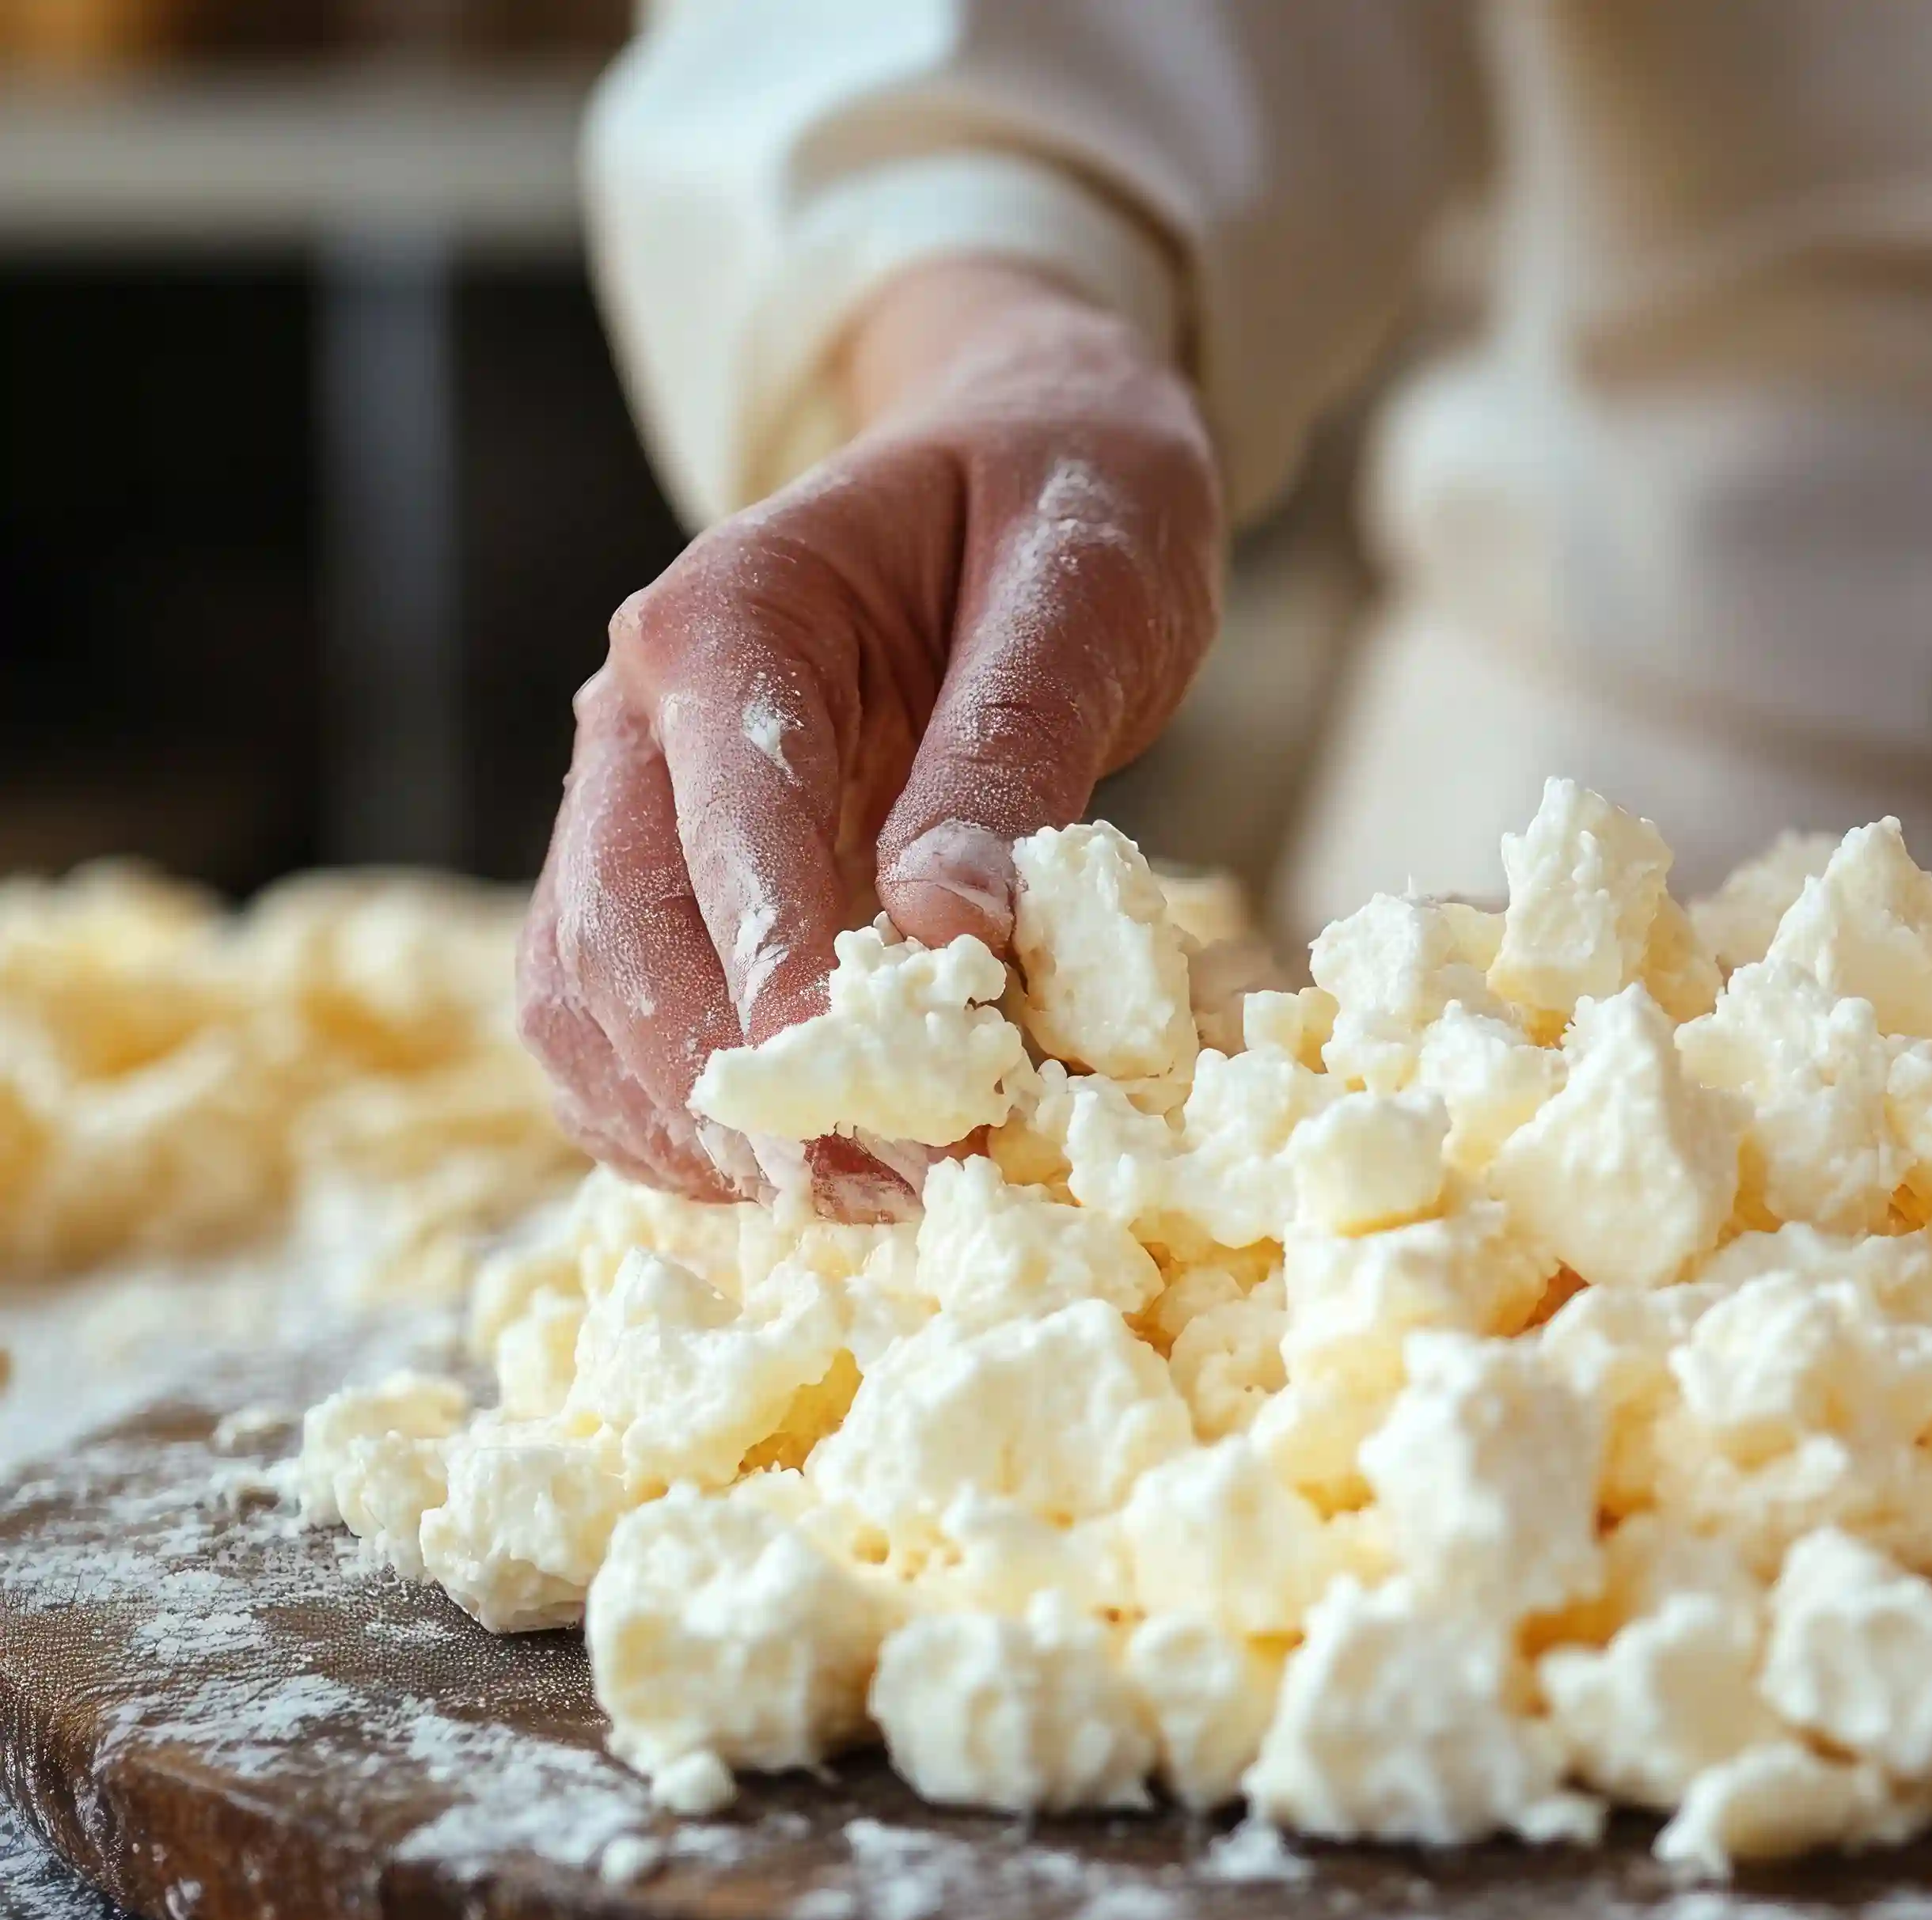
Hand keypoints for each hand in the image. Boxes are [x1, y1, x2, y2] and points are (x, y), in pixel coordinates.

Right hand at [520, 260, 1221, 1204]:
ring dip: (710, 1129)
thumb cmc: (1068, 504)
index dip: (787, 981)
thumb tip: (949, 929)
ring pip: (590, 1008)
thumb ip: (1012, 748)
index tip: (883, 1105)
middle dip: (751, 1087)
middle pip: (621, 942)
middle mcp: (638, 718)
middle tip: (908, 1186)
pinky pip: (618, 1034)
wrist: (1027, 453)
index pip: (724, 826)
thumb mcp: (1086, 585)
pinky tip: (815, 1175)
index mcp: (725, 618)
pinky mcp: (670, 887)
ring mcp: (632, 807)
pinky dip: (694, 1125)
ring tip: (880, 1200)